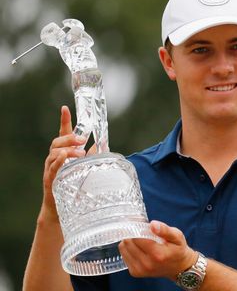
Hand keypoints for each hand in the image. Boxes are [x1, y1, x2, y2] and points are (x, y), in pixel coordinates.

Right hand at [40, 106, 86, 220]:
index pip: (63, 133)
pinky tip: (63, 156)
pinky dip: (57, 160)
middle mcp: (55, 159)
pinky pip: (52, 168)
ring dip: (67, 149)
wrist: (62, 209)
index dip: (64, 120)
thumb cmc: (75, 186)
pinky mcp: (50, 180)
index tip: (65, 108)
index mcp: (64, 153)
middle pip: (57, 142)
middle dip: (69, 138)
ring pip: (54, 153)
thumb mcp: (88, 166)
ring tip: (80, 152)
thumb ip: (94, 154)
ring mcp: (51, 169)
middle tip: (83, 139)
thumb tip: (104, 141)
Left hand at [119, 220, 197, 280]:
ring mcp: (140, 269)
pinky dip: (128, 248)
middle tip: (140, 230)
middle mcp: (147, 264)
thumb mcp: (177, 236)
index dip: (136, 228)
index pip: (137, 238)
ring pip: (123, 248)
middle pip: (128, 242)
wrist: (178, 267)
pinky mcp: (135, 272)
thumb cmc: (178, 249)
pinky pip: (124, 255)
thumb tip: (152, 224)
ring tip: (139, 238)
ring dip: (129, 240)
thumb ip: (165, 230)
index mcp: (158, 254)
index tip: (139, 222)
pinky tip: (138, 247)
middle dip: (132, 233)